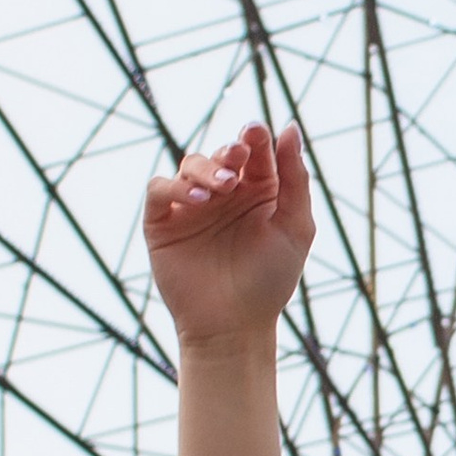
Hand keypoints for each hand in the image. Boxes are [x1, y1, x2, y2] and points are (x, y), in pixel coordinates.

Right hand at [143, 121, 314, 352]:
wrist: (234, 327)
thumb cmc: (269, 281)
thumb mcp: (295, 227)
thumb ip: (295, 178)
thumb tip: (290, 128)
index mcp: (257, 191)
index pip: (255, 151)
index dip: (254, 137)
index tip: (257, 132)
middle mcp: (223, 195)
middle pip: (221, 153)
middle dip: (229, 149)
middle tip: (237, 156)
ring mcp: (191, 208)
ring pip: (190, 165)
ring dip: (205, 168)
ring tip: (222, 187)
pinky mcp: (163, 224)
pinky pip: (160, 190)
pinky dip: (174, 187)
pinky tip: (197, 201)